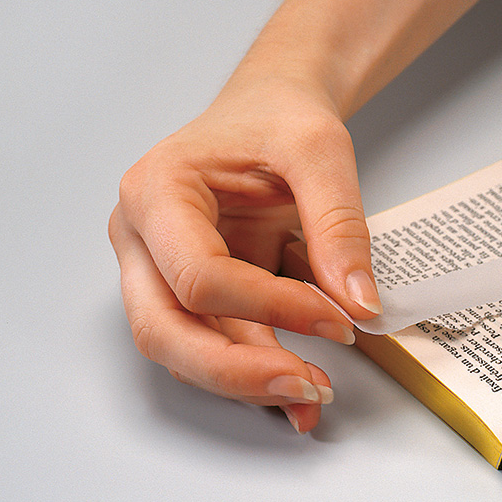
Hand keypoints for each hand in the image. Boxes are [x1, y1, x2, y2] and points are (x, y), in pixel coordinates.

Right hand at [109, 75, 381, 431]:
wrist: (268, 108)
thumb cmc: (276, 115)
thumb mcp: (319, 150)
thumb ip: (339, 225)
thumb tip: (358, 303)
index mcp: (158, 191)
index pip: (199, 274)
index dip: (270, 308)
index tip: (337, 319)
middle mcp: (142, 237)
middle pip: (165, 330)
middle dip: (236, 371)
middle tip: (305, 387)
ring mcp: (160, 268)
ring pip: (185, 348)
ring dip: (247, 380)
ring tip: (314, 393)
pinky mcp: (193, 290)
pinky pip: (216, 341)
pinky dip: (258, 368)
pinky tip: (300, 389)